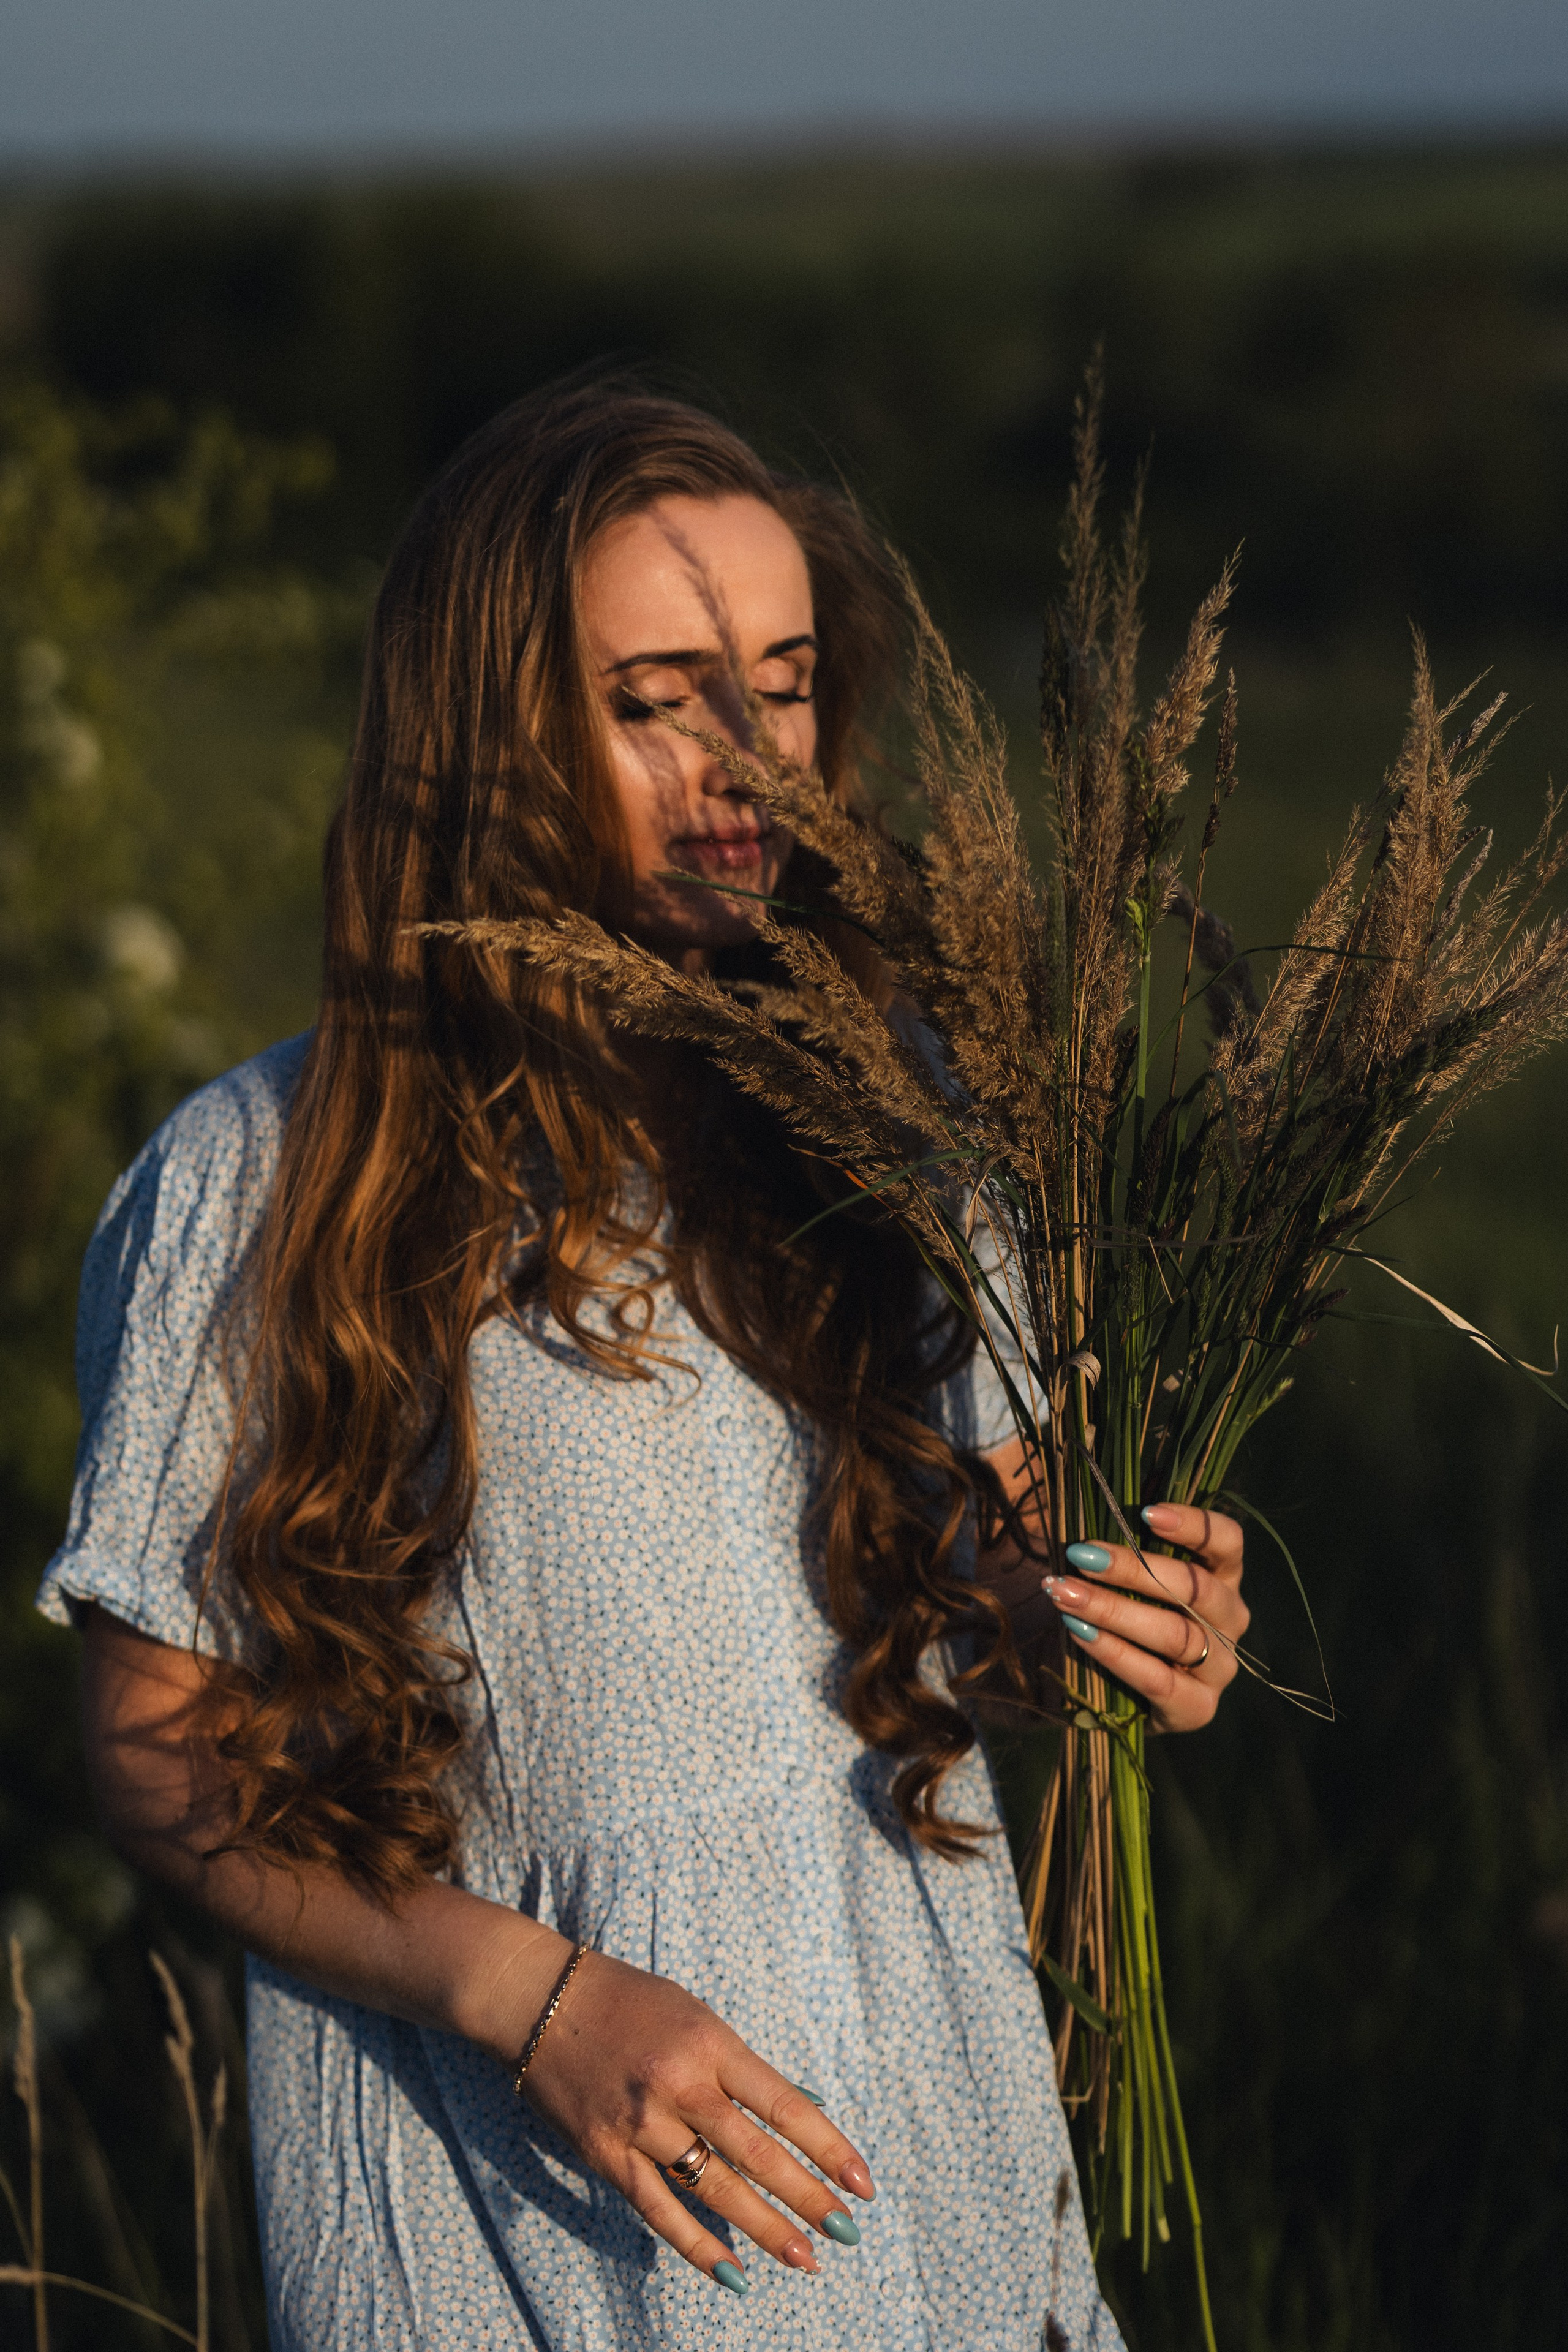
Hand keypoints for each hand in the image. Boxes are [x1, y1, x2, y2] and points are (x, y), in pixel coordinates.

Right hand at [521, 1949, 874, 2293]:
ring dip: (763, 2227)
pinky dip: (697, 2244)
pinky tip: (732, 2274)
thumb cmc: (631, 2001)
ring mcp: (640, 2123)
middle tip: (845, 2234)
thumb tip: (802, 2107)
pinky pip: (658, 2209)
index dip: (828, 2148)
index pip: (784, 2105)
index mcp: (710, 2043)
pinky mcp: (605, 2153)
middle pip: (756, 2152)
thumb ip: (742, 2066)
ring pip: (713, 2186)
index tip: (863, 2184)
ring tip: (804, 2259)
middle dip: (807, 2198)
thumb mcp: (697, 2014)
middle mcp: (679, 2084)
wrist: (543, 1999)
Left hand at [1042, 1501, 1248, 1732]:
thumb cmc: (1131, 1621)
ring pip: (1175, 1634)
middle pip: (1196, 1589)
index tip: (1146, 1513)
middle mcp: (1232, 1620)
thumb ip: (1128, 1554)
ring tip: (1065, 1593)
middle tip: (1081, 1555)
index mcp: (1223, 1578)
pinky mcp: (1199, 1708)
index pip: (1227, 1542)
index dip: (1195, 1525)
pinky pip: (1158, 1679)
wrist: (1132, 1699)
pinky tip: (1079, 1633)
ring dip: (1113, 1610)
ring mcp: (1220, 1668)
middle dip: (1133, 1569)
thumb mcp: (1136, 1584)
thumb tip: (1086, 1521)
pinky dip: (1115, 1653)